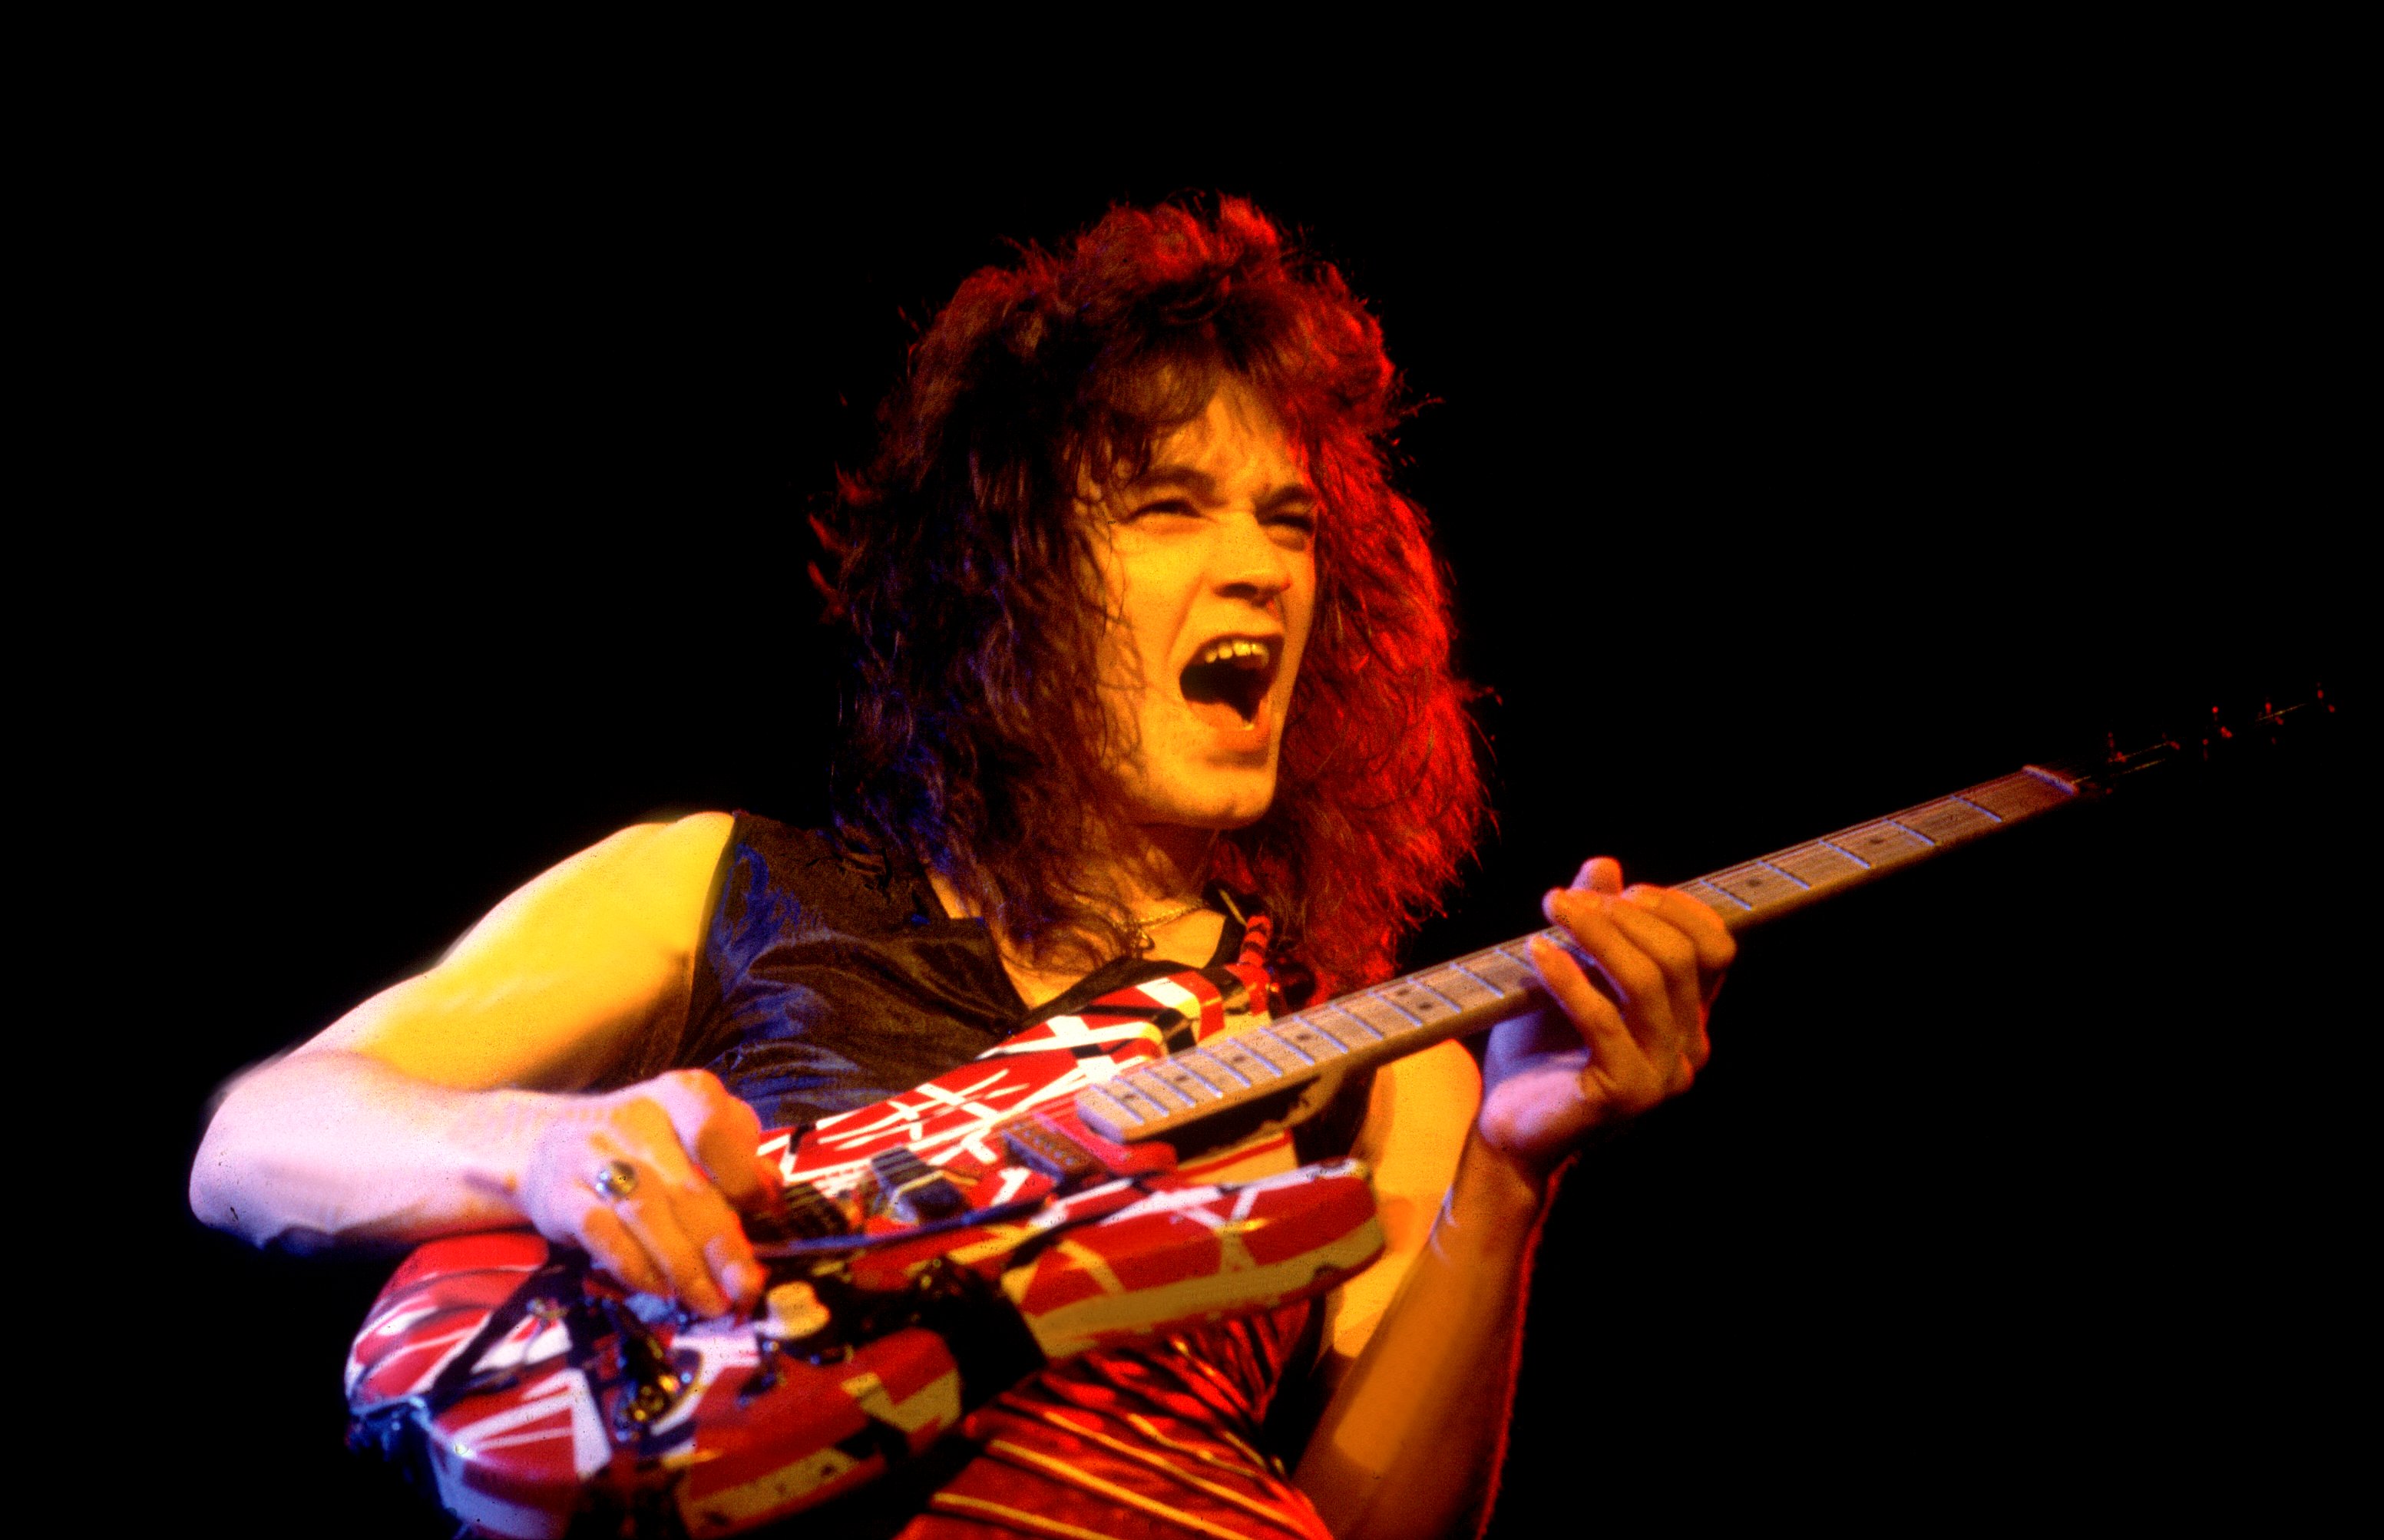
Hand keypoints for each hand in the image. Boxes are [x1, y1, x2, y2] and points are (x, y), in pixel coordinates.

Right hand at [513, 1070, 780, 1316]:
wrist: (547, 1144)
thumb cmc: (644, 1144)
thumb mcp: (693, 1134)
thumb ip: (737, 1159)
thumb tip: (772, 1194)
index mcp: (679, 1095)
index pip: (713, 1126)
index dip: (742, 1172)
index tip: (765, 1211)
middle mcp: (635, 1118)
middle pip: (685, 1185)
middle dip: (721, 1244)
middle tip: (746, 1288)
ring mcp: (592, 1156)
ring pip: (645, 1214)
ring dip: (683, 1265)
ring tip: (710, 1301)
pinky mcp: (561, 1196)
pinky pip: (603, 1235)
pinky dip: (636, 1266)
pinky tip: (662, 1290)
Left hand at [1476, 857, 1735, 1185]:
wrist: (1508, 1127)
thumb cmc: (1539, 1048)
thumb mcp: (1568, 974)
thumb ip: (1594, 924)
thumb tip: (1605, 865)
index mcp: (1688, 1017)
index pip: (1715, 948)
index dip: (1676, 909)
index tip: (1622, 891)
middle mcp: (1689, 1047)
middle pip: (1680, 958)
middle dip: (1623, 916)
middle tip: (1565, 900)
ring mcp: (1663, 1075)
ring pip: (1647, 983)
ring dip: (1596, 936)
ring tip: (1551, 912)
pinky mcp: (1625, 1094)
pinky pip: (1604, 1021)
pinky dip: (1569, 979)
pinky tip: (1536, 953)